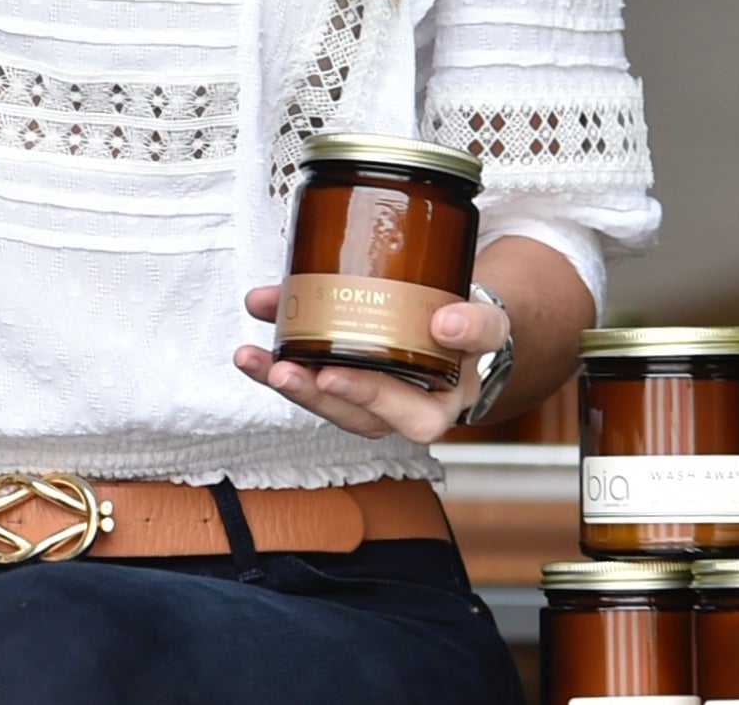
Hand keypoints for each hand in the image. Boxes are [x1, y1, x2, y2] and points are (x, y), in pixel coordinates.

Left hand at [233, 284, 509, 444]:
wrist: (453, 321)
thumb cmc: (466, 330)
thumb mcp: (487, 326)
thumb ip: (476, 324)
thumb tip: (449, 324)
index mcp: (436, 408)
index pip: (410, 417)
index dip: (370, 397)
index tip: (334, 375)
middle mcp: (394, 411)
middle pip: (352, 415)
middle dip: (314, 395)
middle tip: (286, 370)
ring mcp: (362, 396)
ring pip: (321, 400)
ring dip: (282, 380)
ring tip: (251, 358)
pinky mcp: (336, 373)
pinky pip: (306, 373)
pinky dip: (275, 356)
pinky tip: (255, 334)